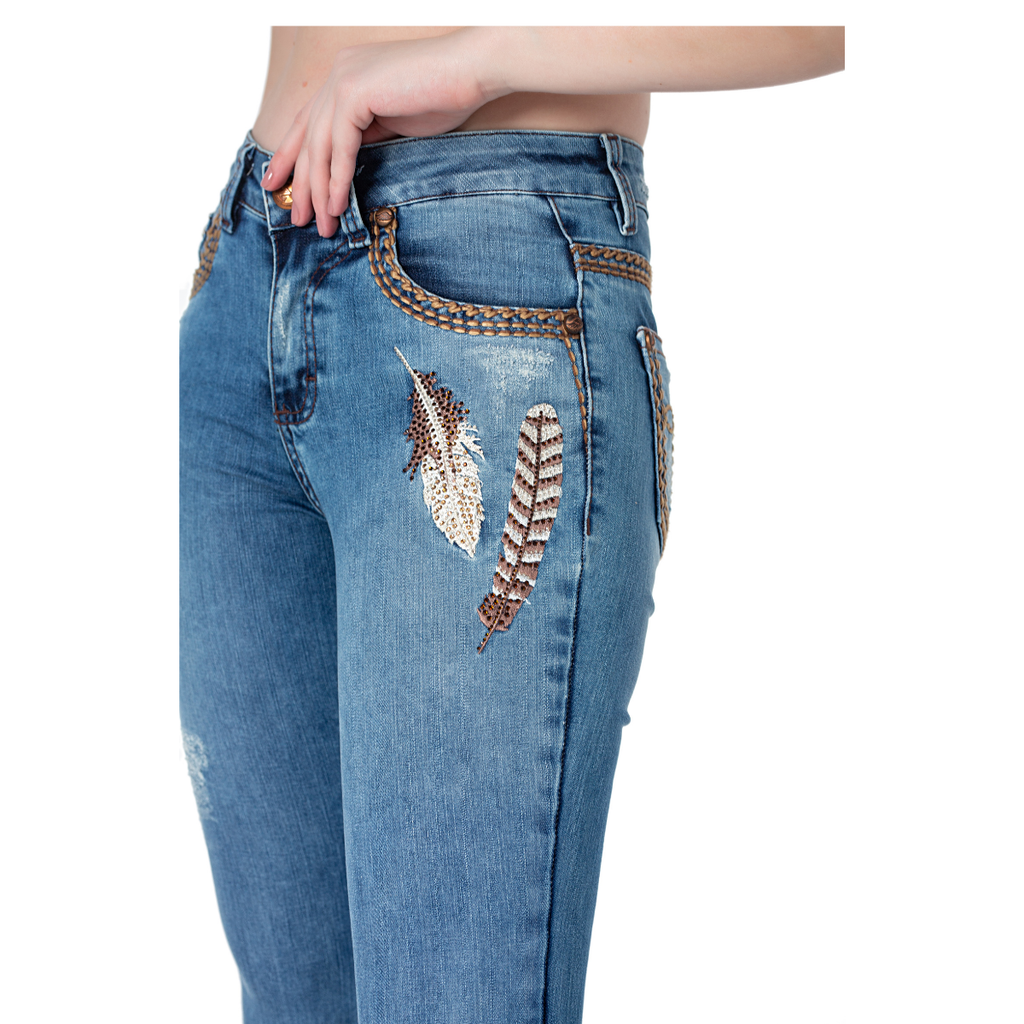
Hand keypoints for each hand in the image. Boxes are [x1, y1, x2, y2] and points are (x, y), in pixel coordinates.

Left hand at [260, 29, 504, 237]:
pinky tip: (336, 205)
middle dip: (301, 181)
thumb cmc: (444, 95)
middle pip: (308, 137)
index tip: (278, 184)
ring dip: (319, 190)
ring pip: (321, 146)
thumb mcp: (395, 121)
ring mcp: (344, 79)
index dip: (291, 156)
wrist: (472, 70)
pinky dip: (337, 179)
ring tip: (321, 224)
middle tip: (296, 217)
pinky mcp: (355, 92)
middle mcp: (338, 72)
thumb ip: (367, 136)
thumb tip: (346, 167)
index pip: (308, 122)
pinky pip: (341, 146)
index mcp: (345, 75)